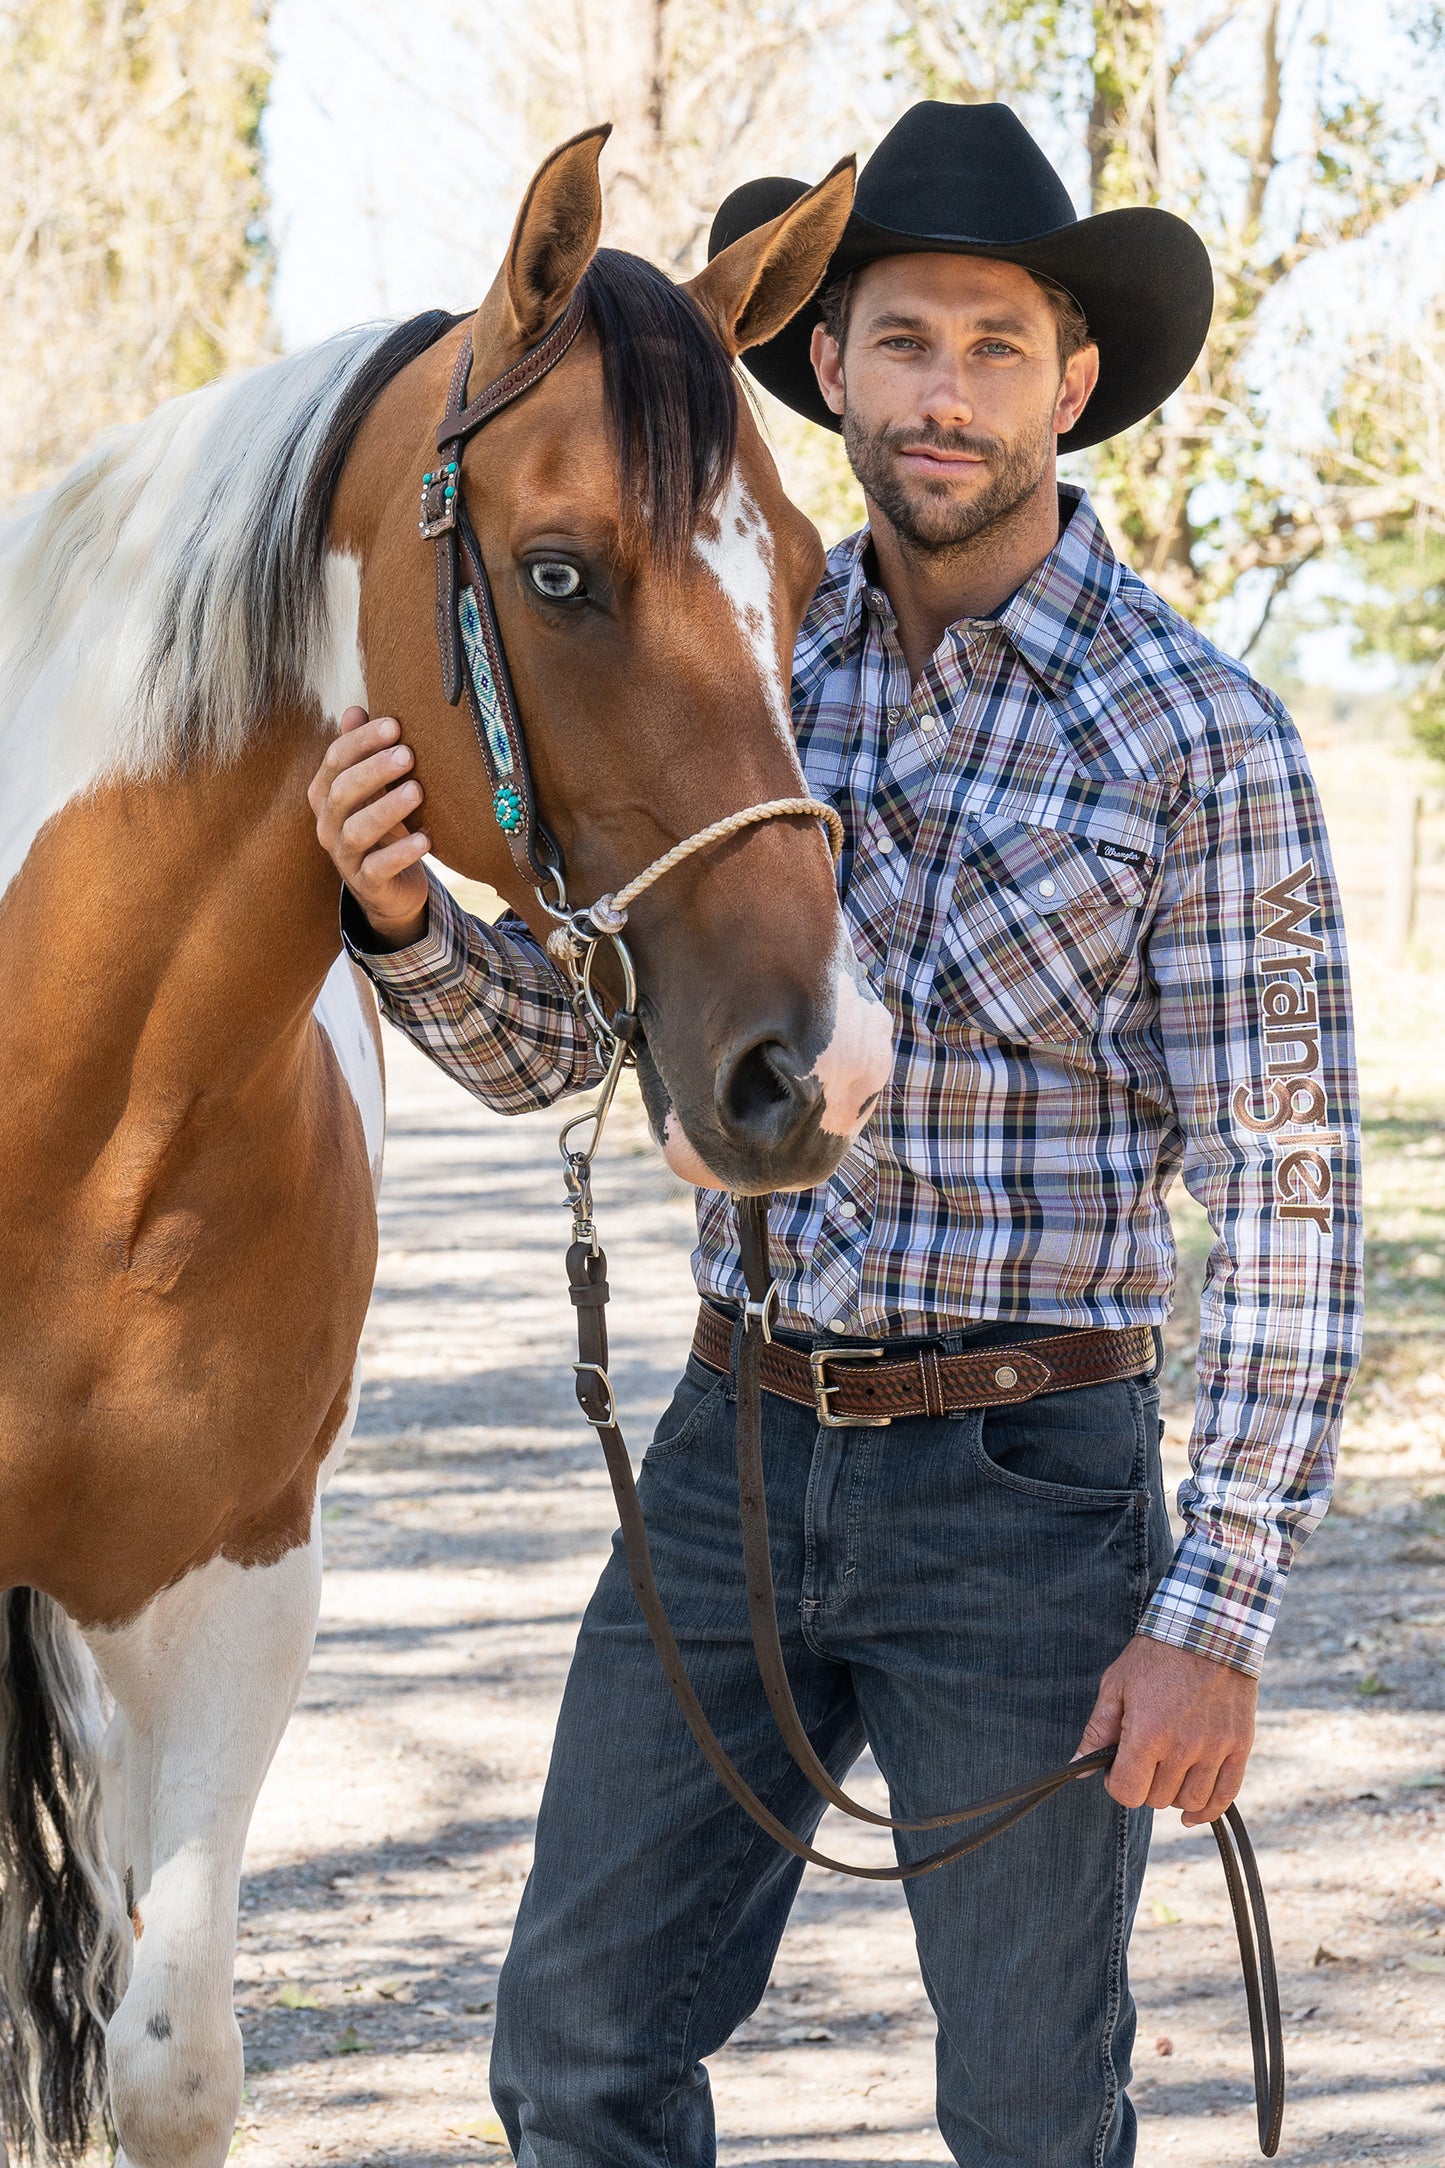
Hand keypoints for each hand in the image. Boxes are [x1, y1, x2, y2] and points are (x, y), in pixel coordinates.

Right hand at [309, 707, 430, 948]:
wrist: (392, 886)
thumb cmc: (383, 826)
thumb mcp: (373, 788)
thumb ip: (362, 752)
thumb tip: (355, 709)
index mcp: (326, 794)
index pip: (335, 760)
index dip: (362, 741)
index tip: (395, 725)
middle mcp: (328, 824)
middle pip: (342, 792)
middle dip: (374, 770)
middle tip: (408, 754)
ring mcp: (344, 856)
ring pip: (357, 830)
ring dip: (387, 808)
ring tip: (417, 791)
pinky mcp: (367, 883)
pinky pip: (379, 868)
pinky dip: (401, 853)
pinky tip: (425, 839)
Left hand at [1075, 1634, 1257, 1827]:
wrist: (1209, 1630)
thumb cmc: (1156, 1656)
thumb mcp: (1116, 1685)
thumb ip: (1098, 1731)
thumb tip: (1077, 1767)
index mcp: (1148, 1733)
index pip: (1127, 1792)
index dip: (1116, 1785)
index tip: (1117, 1770)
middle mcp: (1183, 1747)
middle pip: (1157, 1798)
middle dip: (1144, 1785)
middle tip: (1143, 1761)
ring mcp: (1215, 1748)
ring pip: (1190, 1801)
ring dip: (1173, 1794)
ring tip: (1167, 1772)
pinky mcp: (1240, 1746)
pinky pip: (1225, 1796)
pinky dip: (1208, 1810)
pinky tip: (1191, 1811)